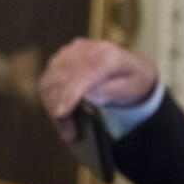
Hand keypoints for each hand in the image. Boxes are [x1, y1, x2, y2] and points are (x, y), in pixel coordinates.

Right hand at [40, 38, 157, 141]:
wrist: (132, 67)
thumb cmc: (136, 81)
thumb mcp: (134, 88)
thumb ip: (112, 90)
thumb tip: (88, 95)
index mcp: (107, 55)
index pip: (81, 74)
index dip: (69, 94)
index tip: (61, 114)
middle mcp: (85, 49)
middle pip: (61, 78)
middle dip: (60, 108)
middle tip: (70, 134)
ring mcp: (70, 52)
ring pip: (50, 80)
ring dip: (54, 108)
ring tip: (67, 130)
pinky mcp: (60, 59)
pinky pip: (47, 81)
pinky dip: (51, 101)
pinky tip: (62, 117)